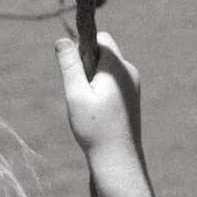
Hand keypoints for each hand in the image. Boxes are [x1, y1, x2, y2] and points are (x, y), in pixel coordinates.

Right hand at [56, 28, 143, 164]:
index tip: (75, 72)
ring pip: (107, 67)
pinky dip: (101, 88)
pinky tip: (97, 110)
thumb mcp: (76, 94)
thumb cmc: (95, 127)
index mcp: (118, 67)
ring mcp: (133, 83)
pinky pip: (113, 80)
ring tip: (89, 104)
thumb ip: (70, 65)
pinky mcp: (132, 95)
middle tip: (81, 91)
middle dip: (87, 64)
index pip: (100, 39)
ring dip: (93, 78)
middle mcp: (129, 71)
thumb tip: (62, 40)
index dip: (82, 49)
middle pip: (104, 51)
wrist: (118, 158)